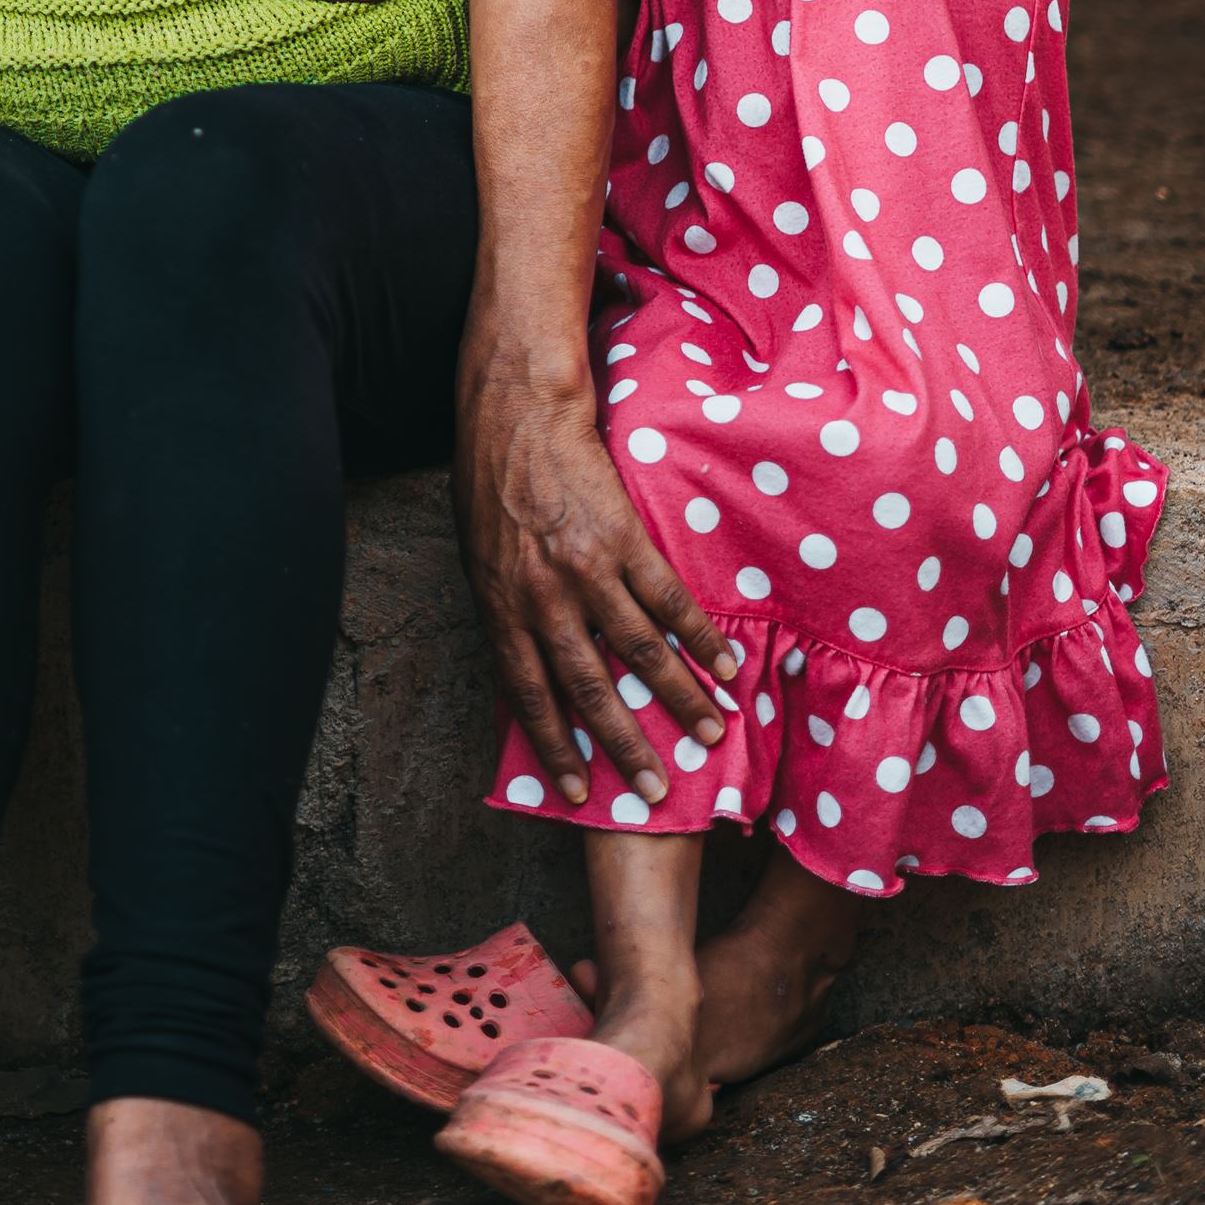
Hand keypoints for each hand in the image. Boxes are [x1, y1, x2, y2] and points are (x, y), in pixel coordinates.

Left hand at [454, 385, 735, 804]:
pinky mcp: (625, 538)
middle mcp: (543, 597)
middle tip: (659, 792)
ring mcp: (587, 568)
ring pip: (640, 652)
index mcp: (501, 607)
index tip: (580, 791)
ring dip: (680, 700)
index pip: (529, 696)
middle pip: (591, 689)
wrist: (518, 412)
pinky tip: (725, 665)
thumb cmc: (491, 483)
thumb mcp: (480, 558)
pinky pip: (670, 600)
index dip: (556, 747)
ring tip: (711, 735)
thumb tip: (530, 666)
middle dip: (627, 747)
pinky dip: (700, 636)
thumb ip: (508, 612)